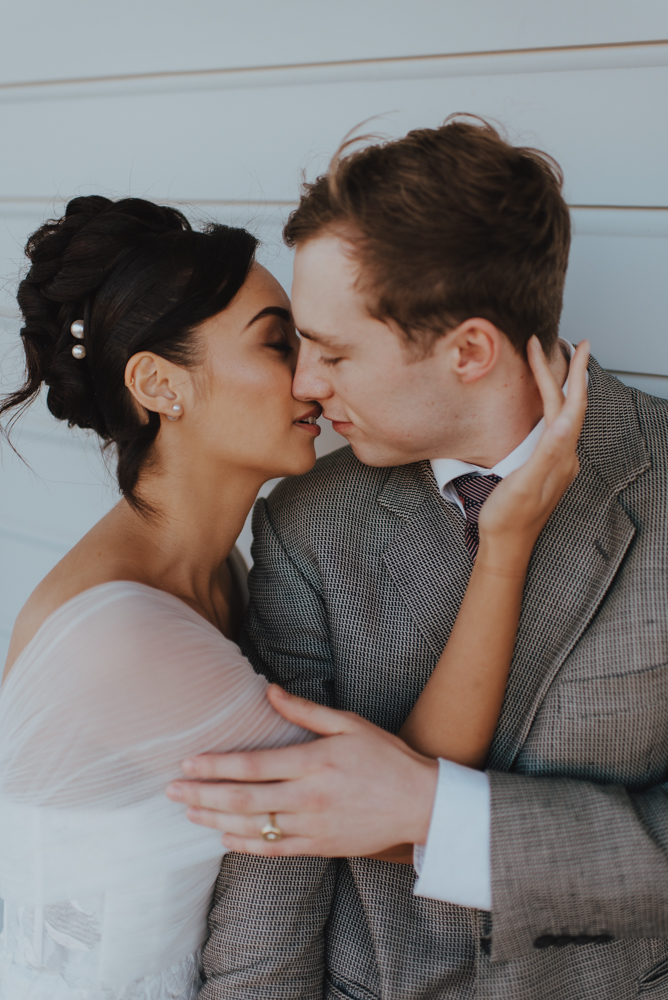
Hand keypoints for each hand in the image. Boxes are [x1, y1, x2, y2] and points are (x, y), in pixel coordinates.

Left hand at [166, 685, 438, 856]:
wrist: (420, 804)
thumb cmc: (386, 757)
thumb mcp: (349, 723)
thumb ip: (306, 712)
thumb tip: (270, 691)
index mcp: (313, 762)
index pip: (252, 765)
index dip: (215, 765)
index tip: (187, 763)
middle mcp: (308, 797)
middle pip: (243, 799)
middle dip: (203, 795)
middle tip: (172, 791)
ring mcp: (313, 826)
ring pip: (253, 827)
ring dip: (215, 820)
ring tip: (189, 813)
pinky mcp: (320, 846)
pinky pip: (274, 849)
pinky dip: (245, 845)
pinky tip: (223, 838)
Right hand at [478, 337, 588, 570]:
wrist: (505, 547)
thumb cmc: (509, 519)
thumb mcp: (524, 485)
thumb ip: (545, 453)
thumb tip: (562, 422)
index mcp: (561, 456)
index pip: (566, 405)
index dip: (563, 373)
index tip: (554, 345)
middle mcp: (564, 456)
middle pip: (571, 404)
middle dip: (572, 372)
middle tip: (574, 343)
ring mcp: (556, 462)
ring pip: (565, 414)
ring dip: (566, 386)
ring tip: (564, 363)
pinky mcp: (544, 466)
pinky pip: (554, 426)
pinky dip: (553, 404)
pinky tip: (546, 403)